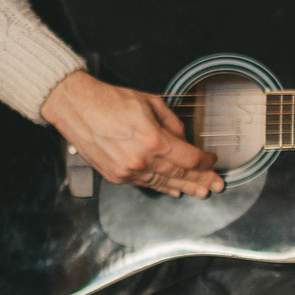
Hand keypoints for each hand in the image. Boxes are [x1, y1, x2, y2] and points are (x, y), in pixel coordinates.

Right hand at [40, 70, 223, 196]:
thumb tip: (183, 139)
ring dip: (185, 188)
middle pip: (180, 174)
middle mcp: (141, 160)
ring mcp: (127, 171)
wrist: (76, 107)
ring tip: (201, 192)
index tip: (212, 159)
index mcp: (153, 140)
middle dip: (202, 179)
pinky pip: (146, 184)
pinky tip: (174, 190)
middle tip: (217, 186)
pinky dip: (162, 187)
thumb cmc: (109, 101)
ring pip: (164, 183)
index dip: (205, 161)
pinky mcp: (116, 176)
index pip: (189, 158)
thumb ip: (172, 123)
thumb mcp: (150, 103)